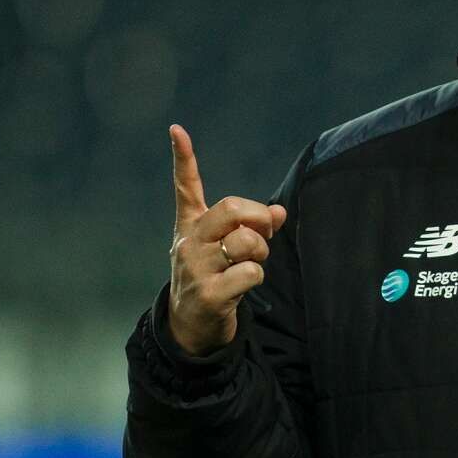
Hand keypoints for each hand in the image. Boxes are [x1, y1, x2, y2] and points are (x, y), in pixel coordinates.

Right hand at [166, 123, 288, 354]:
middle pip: (233, 209)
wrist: (190, 327)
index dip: (183, 158)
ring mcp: (196, 268)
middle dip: (260, 218)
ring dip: (261, 253)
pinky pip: (251, 273)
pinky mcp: (209, 294)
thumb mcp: (227, 249)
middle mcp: (188, 242)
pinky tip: (243, 286)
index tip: (177, 130)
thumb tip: (280, 212)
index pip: (185, 187)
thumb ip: (252, 227)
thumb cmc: (213, 279)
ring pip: (247, 241)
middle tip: (264, 235)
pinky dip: (257, 277)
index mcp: (190, 226)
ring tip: (250, 264)